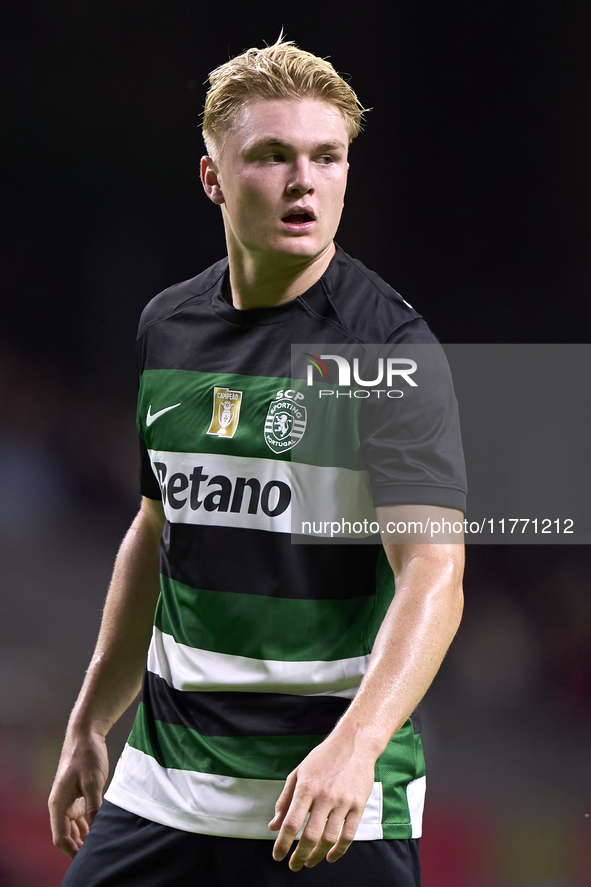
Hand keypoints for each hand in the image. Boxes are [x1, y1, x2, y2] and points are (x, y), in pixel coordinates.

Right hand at [48, 731, 108, 857]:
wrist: (86, 734)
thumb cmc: (86, 755)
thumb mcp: (93, 781)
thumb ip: (94, 806)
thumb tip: (98, 828)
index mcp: (58, 804)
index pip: (61, 837)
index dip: (73, 851)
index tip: (88, 857)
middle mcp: (61, 806)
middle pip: (68, 836)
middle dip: (80, 847)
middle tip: (100, 852)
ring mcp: (70, 802)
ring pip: (75, 829)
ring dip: (86, 838)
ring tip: (103, 845)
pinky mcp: (79, 797)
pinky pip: (82, 819)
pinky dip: (90, 827)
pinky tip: (102, 832)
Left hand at [268, 731, 375, 870]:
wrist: (354, 743)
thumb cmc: (324, 758)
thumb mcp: (299, 773)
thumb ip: (285, 800)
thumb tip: (273, 826)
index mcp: (306, 786)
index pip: (291, 822)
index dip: (282, 843)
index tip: (277, 855)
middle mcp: (324, 795)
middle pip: (310, 835)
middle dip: (299, 856)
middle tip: (294, 865)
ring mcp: (343, 801)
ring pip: (329, 839)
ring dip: (317, 856)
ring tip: (309, 862)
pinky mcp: (358, 805)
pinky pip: (348, 835)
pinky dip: (339, 851)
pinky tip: (330, 856)